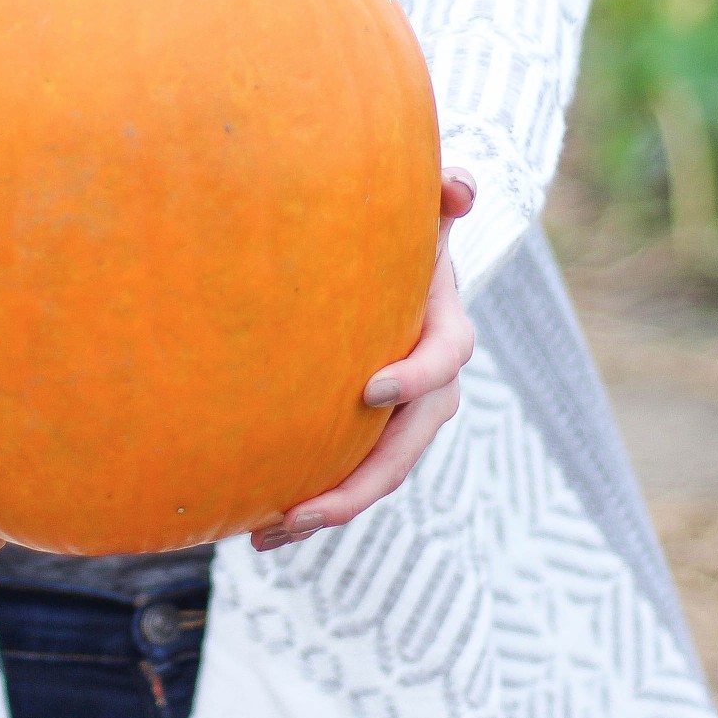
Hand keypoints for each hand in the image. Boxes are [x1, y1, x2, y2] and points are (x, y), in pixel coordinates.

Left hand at [251, 169, 477, 553]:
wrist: (391, 270)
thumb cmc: (400, 232)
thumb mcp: (422, 207)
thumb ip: (443, 190)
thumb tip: (459, 187)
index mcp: (446, 330)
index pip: (448, 358)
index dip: (417, 377)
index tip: (370, 389)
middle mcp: (430, 387)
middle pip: (407, 447)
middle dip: (361, 483)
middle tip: (308, 508)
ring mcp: (400, 418)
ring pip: (376, 476)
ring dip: (328, 508)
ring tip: (270, 530)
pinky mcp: (367, 435)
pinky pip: (347, 477)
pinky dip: (309, 504)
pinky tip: (258, 528)